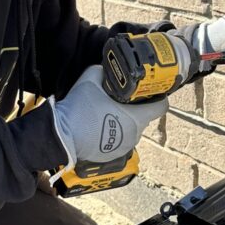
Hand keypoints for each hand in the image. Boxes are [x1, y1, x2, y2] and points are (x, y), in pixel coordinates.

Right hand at [49, 65, 166, 170]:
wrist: (62, 136)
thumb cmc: (80, 109)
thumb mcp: (90, 79)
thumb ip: (103, 71)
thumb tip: (106, 69)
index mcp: (136, 117)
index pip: (162, 107)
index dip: (158, 97)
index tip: (151, 92)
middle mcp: (135, 134)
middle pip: (144, 117)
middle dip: (136, 109)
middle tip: (121, 101)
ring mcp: (125, 147)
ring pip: (131, 130)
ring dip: (125, 122)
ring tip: (107, 114)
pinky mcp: (114, 155)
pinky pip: (120, 141)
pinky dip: (114, 134)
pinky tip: (100, 127)